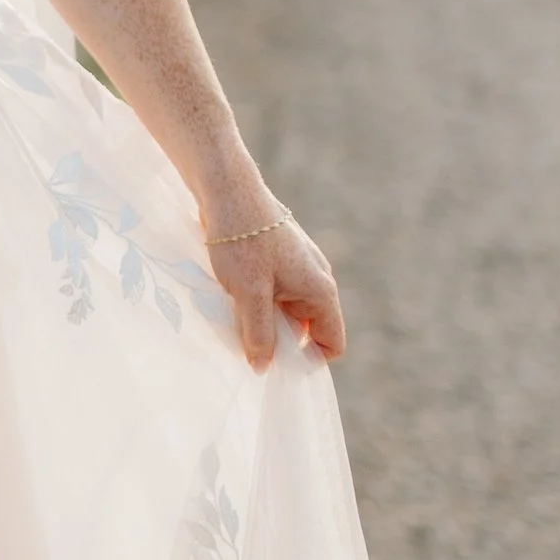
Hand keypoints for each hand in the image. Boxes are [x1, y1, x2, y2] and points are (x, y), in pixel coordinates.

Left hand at [203, 208, 345, 371]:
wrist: (228, 190)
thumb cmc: (242, 241)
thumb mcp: (249, 294)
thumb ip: (258, 333)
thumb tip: (262, 368)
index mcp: (321, 290)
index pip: (332, 343)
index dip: (309, 360)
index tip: (275, 366)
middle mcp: (318, 279)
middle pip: (310, 329)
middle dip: (283, 341)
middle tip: (249, 342)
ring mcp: (301, 267)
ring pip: (290, 310)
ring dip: (267, 320)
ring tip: (239, 317)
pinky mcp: (282, 258)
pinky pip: (278, 292)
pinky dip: (261, 301)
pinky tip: (235, 297)